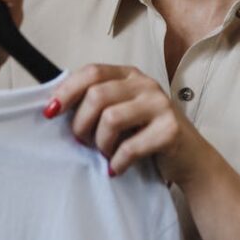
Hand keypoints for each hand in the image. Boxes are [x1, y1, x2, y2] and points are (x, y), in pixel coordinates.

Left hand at [43, 63, 210, 185]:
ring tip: (105, 154)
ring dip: (100, 144)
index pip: (91, 72)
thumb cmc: (147, 135)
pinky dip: (118, 162)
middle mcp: (145, 84)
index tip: (50, 112)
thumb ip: (96, 103)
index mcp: (129, 75)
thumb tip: (53, 106)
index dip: (67, 91)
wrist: (190, 159)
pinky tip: (117, 168)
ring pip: (110, 119)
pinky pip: (130, 146)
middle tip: (83, 143)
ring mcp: (160, 105)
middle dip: (81, 124)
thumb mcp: (121, 111)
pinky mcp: (171, 129)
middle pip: (97, 96)